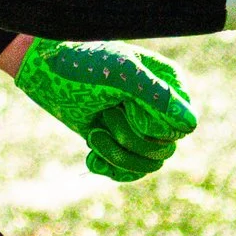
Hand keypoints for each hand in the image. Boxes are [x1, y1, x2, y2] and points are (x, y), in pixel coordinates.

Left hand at [13, 38, 195, 181]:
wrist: (44, 71)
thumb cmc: (82, 63)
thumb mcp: (119, 73)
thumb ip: (155, 94)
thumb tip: (191, 125)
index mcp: (168, 82)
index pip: (181, 127)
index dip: (153, 128)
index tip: (125, 107)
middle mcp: (159, 106)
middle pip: (164, 150)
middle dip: (129, 139)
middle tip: (105, 114)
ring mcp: (139, 125)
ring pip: (148, 164)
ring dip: (116, 155)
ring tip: (93, 134)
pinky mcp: (119, 140)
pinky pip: (130, 172)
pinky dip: (110, 169)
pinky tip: (91, 157)